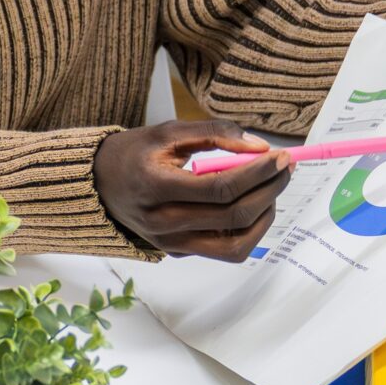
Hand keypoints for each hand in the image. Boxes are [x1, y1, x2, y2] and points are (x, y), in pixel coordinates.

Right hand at [93, 120, 291, 260]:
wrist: (100, 184)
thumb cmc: (134, 154)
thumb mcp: (168, 132)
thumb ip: (214, 133)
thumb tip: (259, 147)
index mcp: (155, 187)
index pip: (221, 188)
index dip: (257, 173)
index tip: (279, 157)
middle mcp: (162, 223)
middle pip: (233, 216)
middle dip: (269, 190)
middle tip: (285, 168)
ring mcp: (171, 244)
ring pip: (236, 245)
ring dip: (264, 217)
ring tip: (272, 190)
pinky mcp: (179, 253)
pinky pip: (225, 251)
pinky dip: (249, 231)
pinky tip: (254, 206)